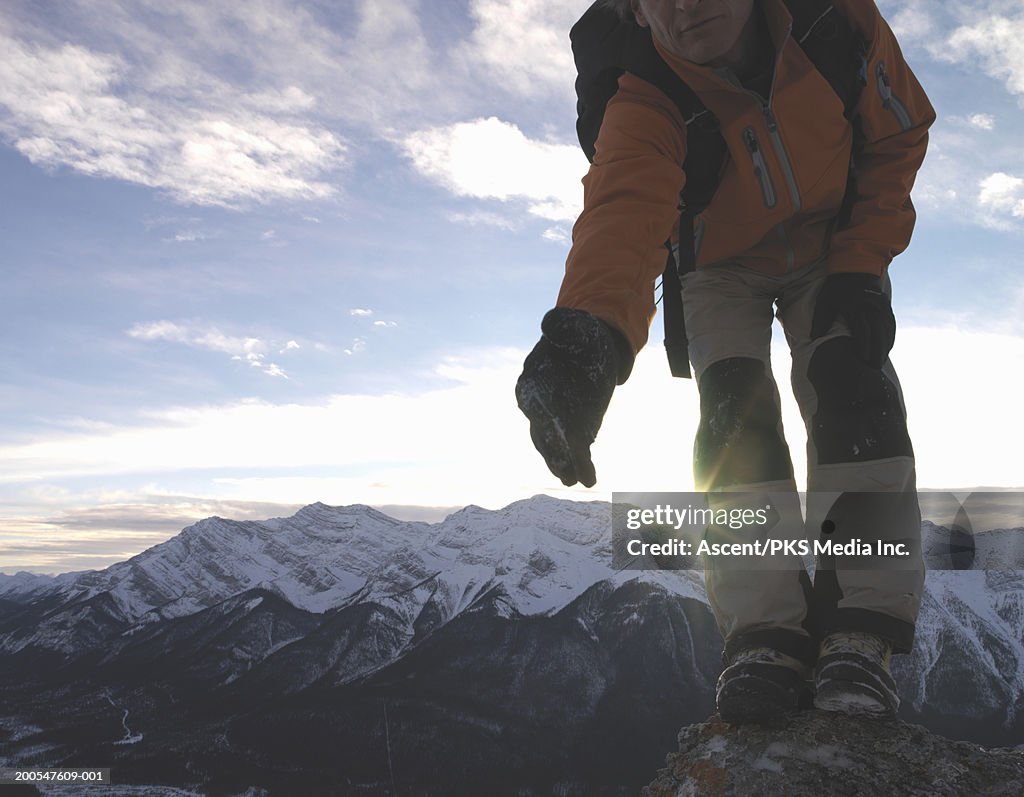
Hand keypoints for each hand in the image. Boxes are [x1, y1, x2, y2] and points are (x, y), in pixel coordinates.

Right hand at [515, 308, 631, 486]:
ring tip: (572, 479)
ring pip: (553, 447)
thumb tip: (550, 323)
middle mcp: (537, 405)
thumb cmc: (578, 336)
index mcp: (531, 380)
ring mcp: (553, 422)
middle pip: (542, 431)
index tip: (556, 429)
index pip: (535, 402)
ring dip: (563, 464)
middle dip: (552, 450)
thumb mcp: (573, 327)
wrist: (590, 349)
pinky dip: (580, 465)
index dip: (544, 417)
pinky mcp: (573, 430)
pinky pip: (574, 451)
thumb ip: (561, 327)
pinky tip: (589, 478)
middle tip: (563, 466)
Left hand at [810, 273, 895, 368]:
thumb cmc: (837, 287)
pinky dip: (890, 337)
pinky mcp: (886, 306)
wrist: (856, 267)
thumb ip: (821, 319)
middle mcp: (871, 307)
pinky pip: (891, 324)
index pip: (862, 331)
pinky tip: (887, 348)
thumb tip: (815, 338)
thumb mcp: (825, 300)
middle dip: (876, 352)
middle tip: (873, 369)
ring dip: (885, 347)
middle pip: (878, 333)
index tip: (862, 361)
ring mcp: (881, 306)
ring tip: (879, 363)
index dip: (863, 347)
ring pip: (886, 330)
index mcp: (856, 306)